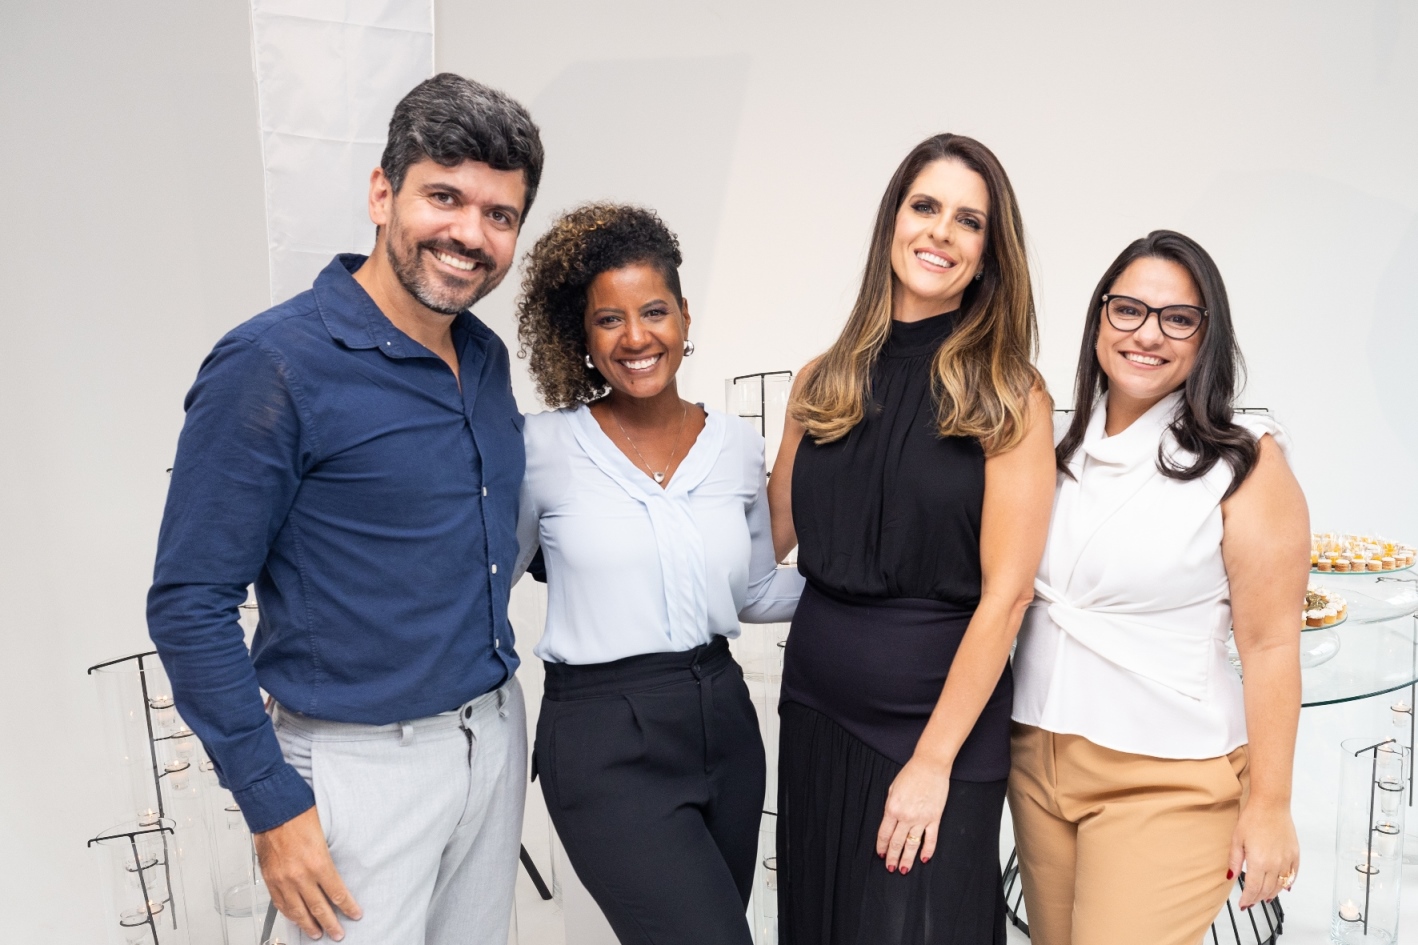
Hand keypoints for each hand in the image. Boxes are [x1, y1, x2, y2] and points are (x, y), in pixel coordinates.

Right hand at [254, 807, 361, 940]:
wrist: (272, 808)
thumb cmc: (298, 814)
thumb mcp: (325, 833)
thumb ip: (330, 855)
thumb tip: (339, 868)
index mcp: (318, 863)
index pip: (338, 894)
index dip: (348, 907)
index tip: (355, 914)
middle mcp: (300, 876)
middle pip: (319, 909)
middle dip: (331, 924)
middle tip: (338, 934)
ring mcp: (283, 880)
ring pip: (298, 911)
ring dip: (308, 925)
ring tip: (317, 934)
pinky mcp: (270, 879)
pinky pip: (280, 903)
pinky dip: (289, 914)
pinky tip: (295, 919)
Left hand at [875, 755, 950, 873]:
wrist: (930, 766)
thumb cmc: (910, 774)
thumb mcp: (893, 789)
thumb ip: (891, 806)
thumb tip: (890, 821)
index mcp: (892, 808)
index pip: (884, 834)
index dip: (881, 846)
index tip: (880, 855)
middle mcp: (906, 817)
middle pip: (896, 842)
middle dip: (892, 857)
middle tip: (890, 868)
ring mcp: (921, 819)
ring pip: (912, 845)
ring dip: (907, 859)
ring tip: (904, 870)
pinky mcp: (934, 818)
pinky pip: (931, 839)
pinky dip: (927, 850)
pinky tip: (924, 859)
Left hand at [1228, 800, 1298, 908]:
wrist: (1271, 805)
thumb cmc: (1252, 819)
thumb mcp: (1237, 839)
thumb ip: (1235, 861)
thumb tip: (1231, 877)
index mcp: (1259, 862)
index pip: (1253, 888)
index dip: (1247, 899)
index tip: (1243, 904)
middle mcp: (1275, 864)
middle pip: (1267, 890)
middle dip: (1257, 898)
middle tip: (1250, 902)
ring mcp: (1287, 860)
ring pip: (1281, 886)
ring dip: (1272, 894)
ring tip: (1264, 897)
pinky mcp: (1295, 855)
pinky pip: (1293, 875)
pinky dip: (1287, 884)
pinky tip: (1283, 887)